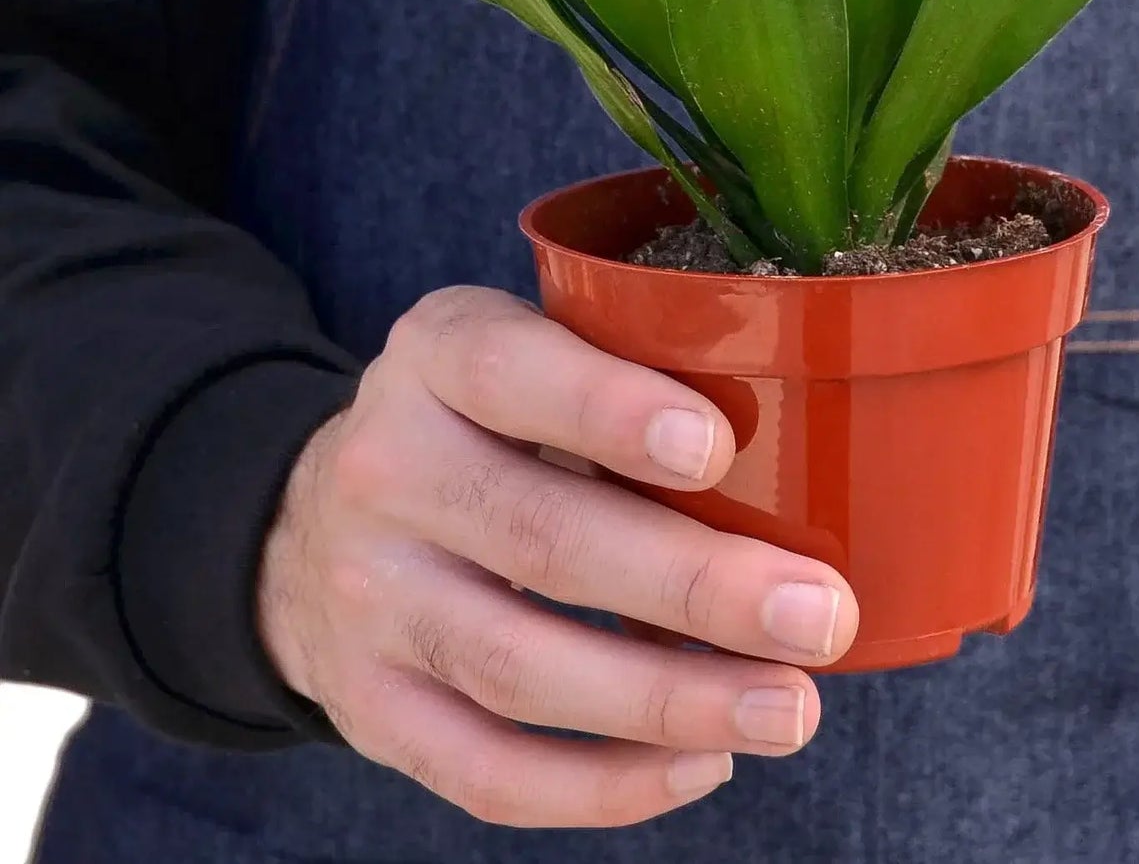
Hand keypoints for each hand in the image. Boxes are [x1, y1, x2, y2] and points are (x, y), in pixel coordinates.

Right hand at [257, 286, 858, 828]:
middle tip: (819, 614)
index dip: (609, 411)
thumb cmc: (484, 423)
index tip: (716, 449)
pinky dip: (602, 785)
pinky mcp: (370, 707)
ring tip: (789, 707)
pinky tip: (701, 762)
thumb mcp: (531, 352)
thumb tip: (799, 456)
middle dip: (694, 585)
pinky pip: (486, 772)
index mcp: (436, 356)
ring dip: (670, 698)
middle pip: (541, 537)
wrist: (319, 520)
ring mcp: (367, 598)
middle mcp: (385, 470)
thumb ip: (627, 376)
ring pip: (521, 667)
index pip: (508, 371)